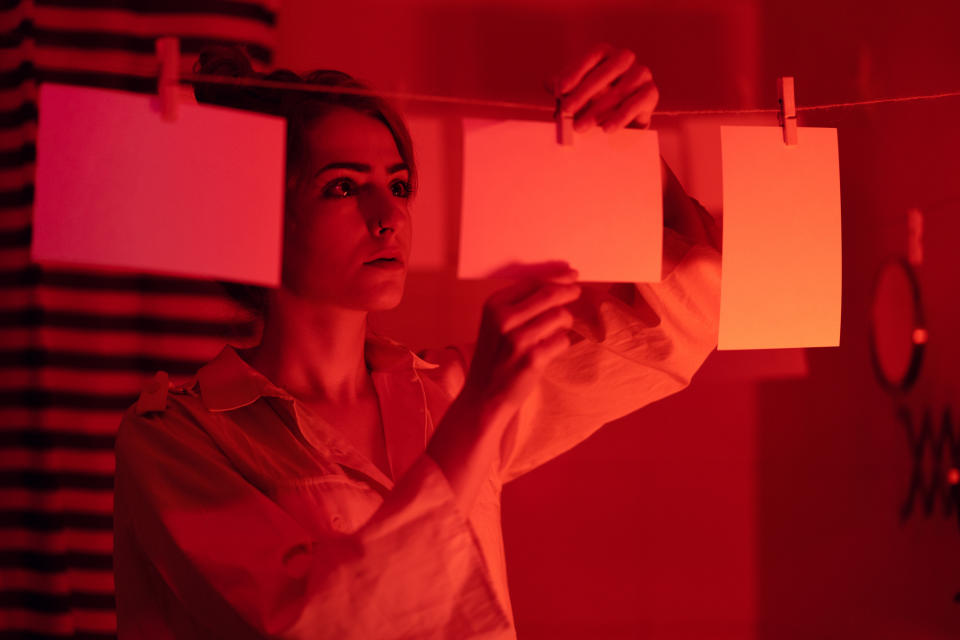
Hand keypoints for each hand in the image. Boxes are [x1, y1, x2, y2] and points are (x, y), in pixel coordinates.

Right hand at [460, 266, 580, 417]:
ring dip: (565, 322)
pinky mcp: (533, 359)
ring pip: (560, 316)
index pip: (533, 282)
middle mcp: (504, 319)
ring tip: (556, 331)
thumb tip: (557, 284)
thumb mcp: (497, 324)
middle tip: (577, 291)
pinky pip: (563, 340)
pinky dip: (561, 343)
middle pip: (550, 294)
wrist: (483, 397)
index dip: (557, 277)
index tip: (571, 275)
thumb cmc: (495, 358)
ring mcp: (518, 339)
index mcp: (494, 305)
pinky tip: (550, 350)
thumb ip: (520, 304)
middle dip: (568, 291)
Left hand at [551, 44, 659, 132]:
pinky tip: (606, 129)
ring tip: (580, 127)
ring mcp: (642, 74)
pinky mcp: (651, 94)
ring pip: (624, 87)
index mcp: (606, 54)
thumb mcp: (574, 94)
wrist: (620, 122)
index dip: (576, 70)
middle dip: (585, 91)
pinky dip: (620, 117)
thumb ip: (562, 88)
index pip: (594, 54)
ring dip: (599, 108)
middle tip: (567, 111)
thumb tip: (549, 83)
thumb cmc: (593, 102)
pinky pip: (638, 103)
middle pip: (610, 68)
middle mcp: (626, 59)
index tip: (560, 89)